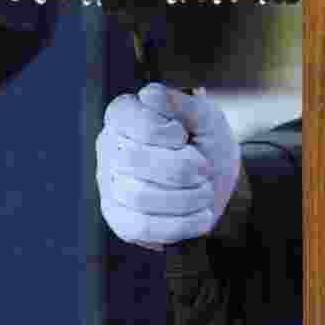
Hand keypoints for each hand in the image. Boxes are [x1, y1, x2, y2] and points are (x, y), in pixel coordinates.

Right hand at [97, 83, 240, 251]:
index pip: (129, 121)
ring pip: (138, 196)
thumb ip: (184, 104)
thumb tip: (150, 96)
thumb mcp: (206, 119)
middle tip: (205, 168)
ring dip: (185, 197)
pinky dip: (180, 224)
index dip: (163, 132)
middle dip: (180, 167)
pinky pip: (142, 228)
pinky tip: (201, 216)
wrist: (216, 181)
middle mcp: (108, 147)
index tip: (183, 136)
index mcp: (123, 114)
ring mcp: (110, 184)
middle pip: (132, 160)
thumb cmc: (206, 141)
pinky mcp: (120, 219)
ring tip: (205, 192)